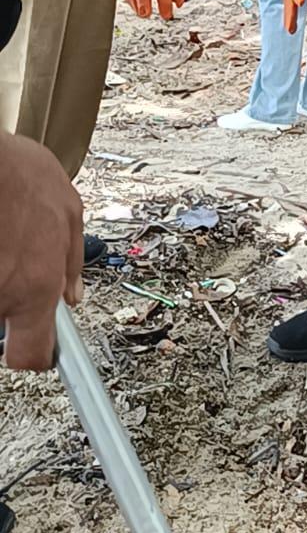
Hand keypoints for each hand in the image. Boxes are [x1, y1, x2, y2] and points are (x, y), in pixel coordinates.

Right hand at [0, 134, 83, 369]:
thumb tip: (73, 294)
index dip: (31, 354)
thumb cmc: (20, 175)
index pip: (28, 357)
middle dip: (9, 297)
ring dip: (0, 272)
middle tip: (15, 257)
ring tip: (6, 238)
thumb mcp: (70, 211)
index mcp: (36, 287)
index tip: (36, 347)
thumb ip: (73, 260)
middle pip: (2, 319)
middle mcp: (1, 296)